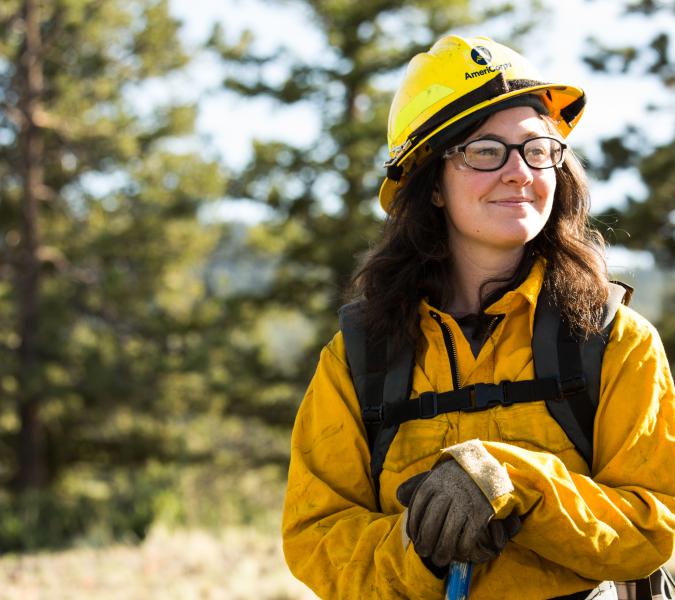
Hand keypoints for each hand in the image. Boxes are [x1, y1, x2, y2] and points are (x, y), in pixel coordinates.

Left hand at [397, 461, 520, 566]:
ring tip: (439, 559)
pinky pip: (468, 537)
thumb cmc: (456, 476)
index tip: (413, 538)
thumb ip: (416, 485)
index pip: (417, 508)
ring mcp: (464, 503)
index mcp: (433, 483)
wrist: (487, 467)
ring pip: (448, 534)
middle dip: (425, 543)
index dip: (413, 526)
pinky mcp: (481, 513)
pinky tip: (460, 552)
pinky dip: (462, 549)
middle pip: (430, 524)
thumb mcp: (436, 475)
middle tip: (423, 552)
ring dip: (442, 551)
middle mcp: (447, 493)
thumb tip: (398, 497)